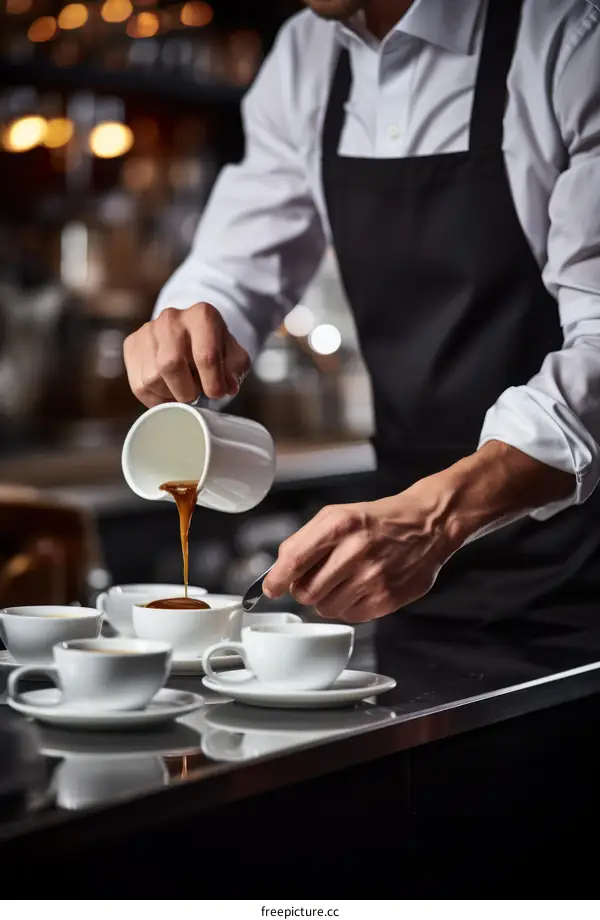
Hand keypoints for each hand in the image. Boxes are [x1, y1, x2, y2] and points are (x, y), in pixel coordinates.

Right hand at [124, 302, 250, 406]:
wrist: (189, 333)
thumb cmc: (214, 348)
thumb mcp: (233, 355)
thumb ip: (236, 370)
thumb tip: (228, 386)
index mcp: (202, 316)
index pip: (205, 356)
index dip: (213, 383)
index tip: (216, 394)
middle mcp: (171, 318)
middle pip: (170, 365)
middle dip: (186, 391)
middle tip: (195, 396)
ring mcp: (148, 330)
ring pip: (152, 378)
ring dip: (170, 395)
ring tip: (182, 391)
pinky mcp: (131, 344)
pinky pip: (138, 385)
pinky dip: (155, 398)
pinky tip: (168, 391)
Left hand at [262, 484, 459, 622]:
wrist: (428, 525)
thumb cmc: (378, 521)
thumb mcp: (337, 515)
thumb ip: (304, 541)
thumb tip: (278, 572)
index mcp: (339, 525)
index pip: (294, 560)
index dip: (276, 580)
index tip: (270, 589)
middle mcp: (356, 551)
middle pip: (306, 592)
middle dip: (304, 589)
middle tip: (316, 578)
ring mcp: (373, 577)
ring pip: (325, 608)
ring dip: (326, 599)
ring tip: (344, 580)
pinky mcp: (387, 598)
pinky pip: (349, 616)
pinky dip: (348, 606)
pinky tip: (360, 588)